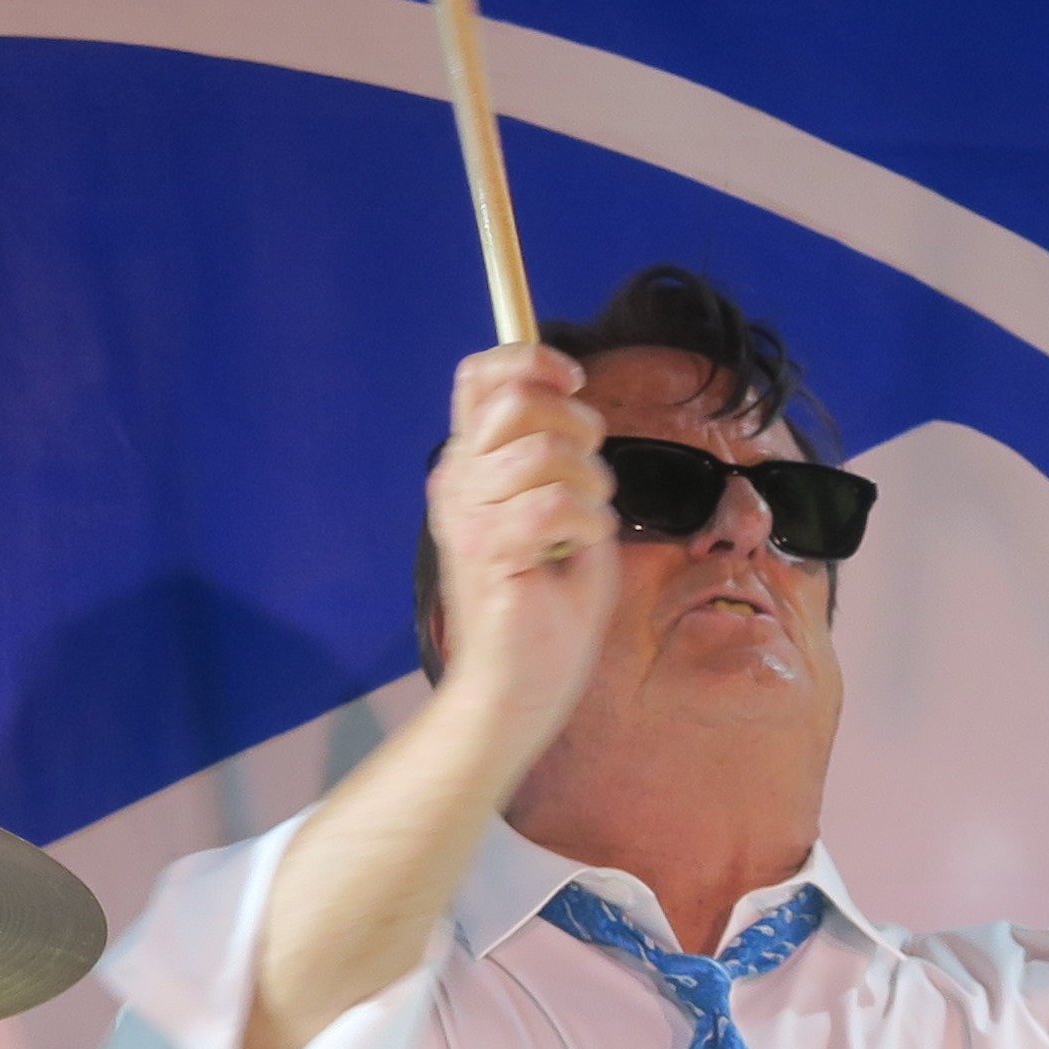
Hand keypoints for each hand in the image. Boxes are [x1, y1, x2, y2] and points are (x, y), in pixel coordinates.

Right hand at [425, 341, 616, 733]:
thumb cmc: (546, 607)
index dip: (530, 359)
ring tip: (583, 525)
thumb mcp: (561, 511)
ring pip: (545, 451)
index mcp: (469, 466)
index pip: (480, 375)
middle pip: (516, 401)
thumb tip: (573, 403)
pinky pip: (558, 503)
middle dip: (577, 427)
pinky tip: (573, 552)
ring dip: (589, 485)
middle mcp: (458, 481)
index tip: (573, 380)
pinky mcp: (489, 549)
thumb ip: (559, 456)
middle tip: (591, 478)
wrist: (519, 689)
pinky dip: (586, 524)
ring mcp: (467, 515)